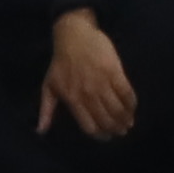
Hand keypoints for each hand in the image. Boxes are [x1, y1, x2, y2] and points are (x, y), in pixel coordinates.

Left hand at [39, 9, 136, 141]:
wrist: (73, 35)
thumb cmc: (60, 62)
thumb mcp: (48, 87)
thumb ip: (46, 110)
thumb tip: (40, 131)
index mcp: (73, 100)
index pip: (90, 126)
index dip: (101, 135)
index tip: (107, 137)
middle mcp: (88, 94)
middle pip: (106, 120)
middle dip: (116, 129)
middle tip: (121, 131)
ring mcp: (103, 83)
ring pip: (118, 109)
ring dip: (125, 119)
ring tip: (128, 122)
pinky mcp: (115, 71)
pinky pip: (127, 92)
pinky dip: (132, 103)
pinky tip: (132, 107)